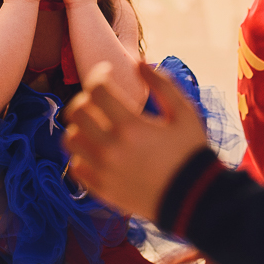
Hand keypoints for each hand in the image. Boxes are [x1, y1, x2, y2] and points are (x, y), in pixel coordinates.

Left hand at [64, 62, 207, 220]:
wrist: (193, 200)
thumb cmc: (191, 153)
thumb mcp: (185, 113)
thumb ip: (163, 84)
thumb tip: (139, 63)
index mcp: (131, 126)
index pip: (97, 89)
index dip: (99, 74)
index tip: (107, 73)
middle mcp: (111, 148)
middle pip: (77, 111)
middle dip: (86, 98)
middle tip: (99, 99)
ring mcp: (103, 171)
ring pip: (70, 139)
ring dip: (79, 126)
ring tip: (96, 124)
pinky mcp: (101, 190)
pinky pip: (76, 166)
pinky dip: (82, 154)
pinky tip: (98, 149)